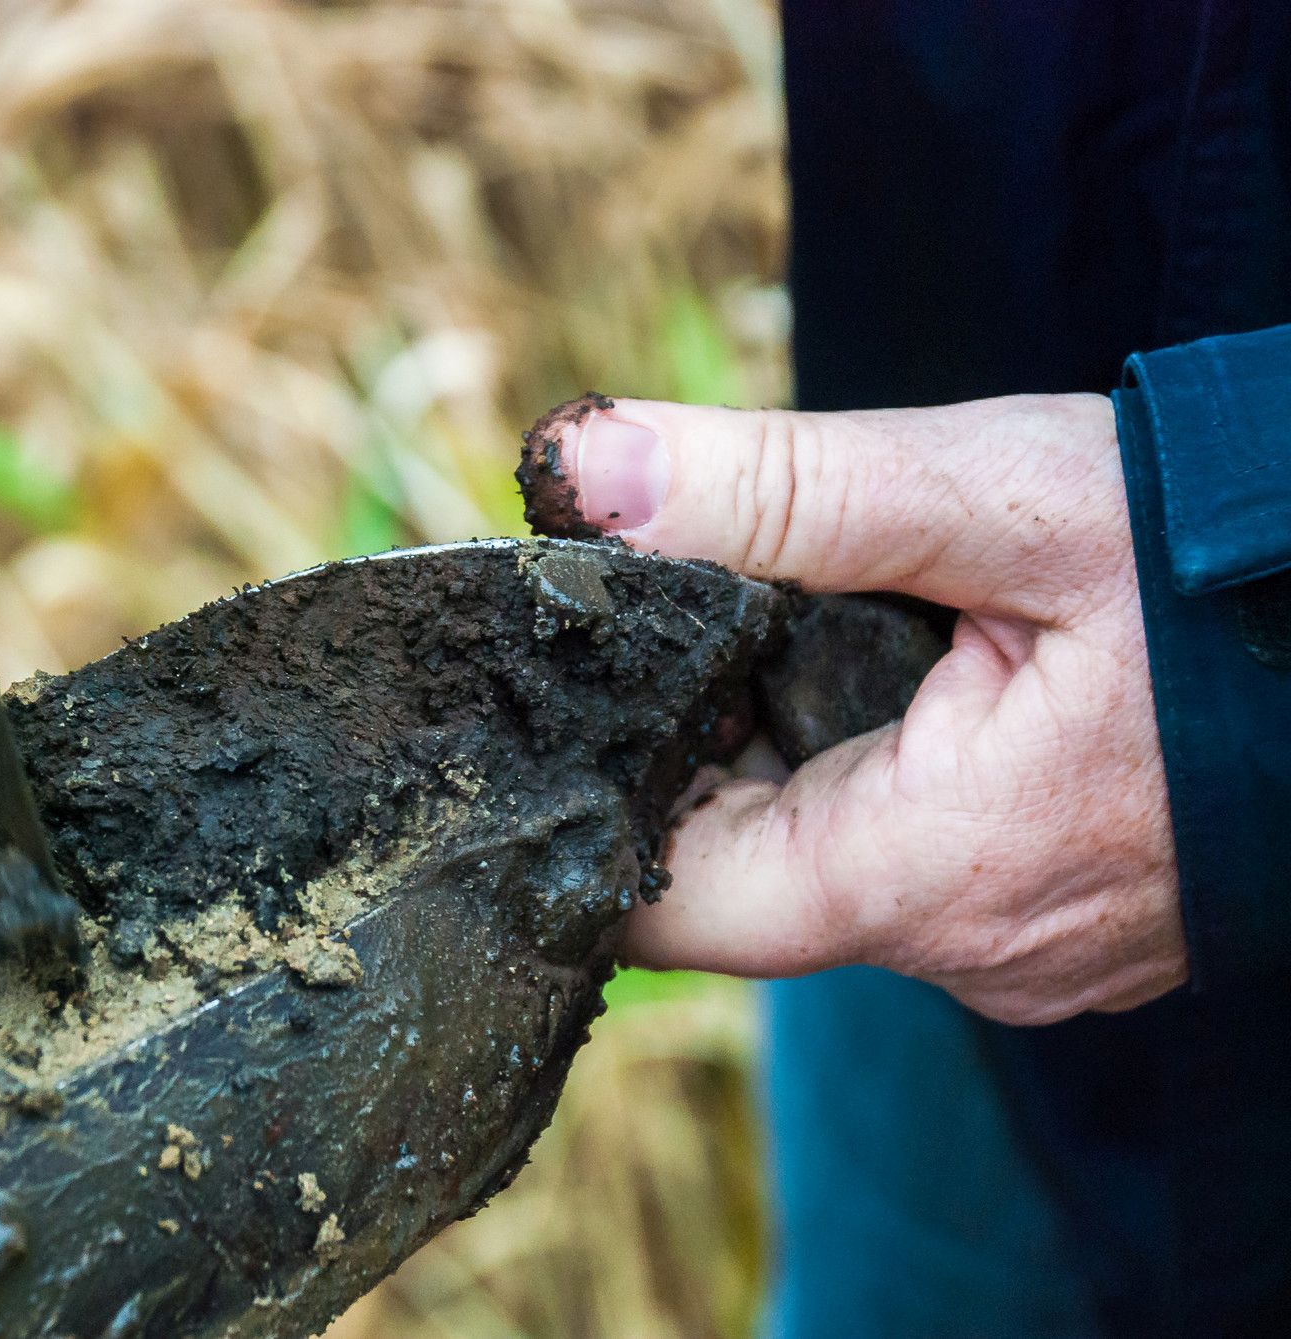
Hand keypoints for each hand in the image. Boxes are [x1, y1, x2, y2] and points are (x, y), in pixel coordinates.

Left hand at [531, 392, 1184, 1024]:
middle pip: (744, 871)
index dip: (595, 800)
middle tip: (706, 609)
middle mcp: (972, 946)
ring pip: (832, 855)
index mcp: (932, 877)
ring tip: (823, 618)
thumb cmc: (1250, 573)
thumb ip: (785, 490)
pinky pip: (920, 849)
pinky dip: (884, 758)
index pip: (672, 908)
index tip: (568, 697)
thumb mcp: (1002, 498)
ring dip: (798, 741)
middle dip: (703, 742)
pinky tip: (912, 661)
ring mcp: (1031, 940)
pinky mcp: (1070, 907)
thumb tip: (583, 473)